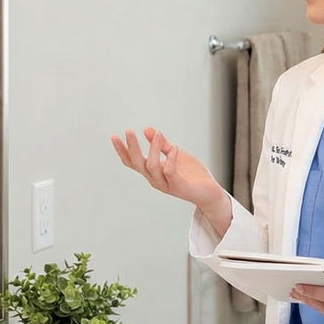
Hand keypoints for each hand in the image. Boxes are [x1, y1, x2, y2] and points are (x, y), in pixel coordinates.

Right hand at [110, 127, 229, 220]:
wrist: (210, 193)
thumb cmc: (192, 174)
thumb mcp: (175, 154)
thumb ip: (162, 145)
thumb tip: (147, 130)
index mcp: (153, 172)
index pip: (132, 162)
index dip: (122, 150)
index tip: (114, 136)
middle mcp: (155, 180)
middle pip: (138, 164)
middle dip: (132, 147)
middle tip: (129, 131)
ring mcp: (166, 184)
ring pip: (152, 167)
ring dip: (153, 149)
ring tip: (157, 134)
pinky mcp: (179, 187)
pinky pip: (170, 172)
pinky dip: (170, 158)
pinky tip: (174, 147)